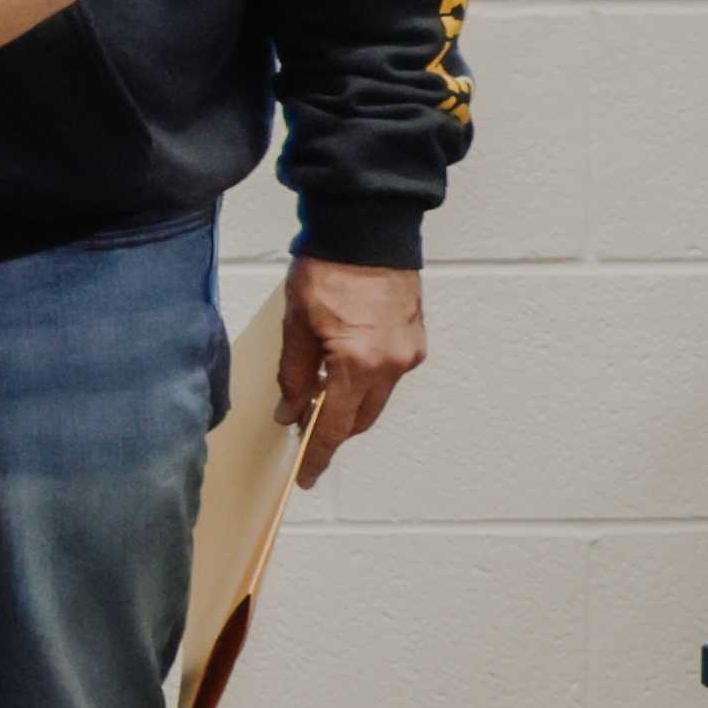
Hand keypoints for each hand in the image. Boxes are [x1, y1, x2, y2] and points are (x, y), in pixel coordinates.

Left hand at [284, 255, 427, 485]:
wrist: (367, 231)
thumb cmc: (328, 270)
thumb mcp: (296, 325)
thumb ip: (293, 375)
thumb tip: (291, 411)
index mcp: (357, 364)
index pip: (334, 426)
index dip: (318, 454)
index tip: (307, 475)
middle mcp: (391, 365)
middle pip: (359, 418)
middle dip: (332, 429)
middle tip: (303, 427)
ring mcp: (408, 353)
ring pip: (375, 398)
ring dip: (349, 403)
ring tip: (318, 394)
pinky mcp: (415, 340)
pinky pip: (388, 375)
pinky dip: (365, 381)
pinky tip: (343, 369)